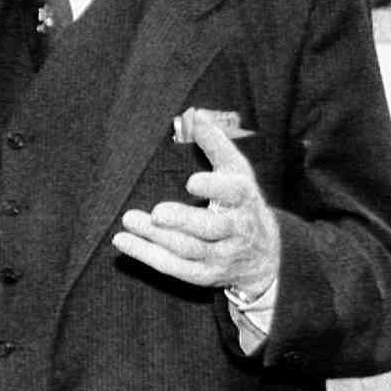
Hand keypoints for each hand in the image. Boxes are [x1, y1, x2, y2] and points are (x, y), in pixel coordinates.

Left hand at [111, 117, 280, 292]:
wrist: (267, 256)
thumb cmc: (242, 203)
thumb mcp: (238, 171)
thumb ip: (216, 143)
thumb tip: (195, 115)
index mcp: (244, 199)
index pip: (234, 192)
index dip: (214, 187)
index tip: (191, 181)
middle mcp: (236, 230)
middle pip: (210, 228)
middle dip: (183, 220)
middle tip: (157, 212)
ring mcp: (222, 256)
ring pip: (189, 249)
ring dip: (156, 237)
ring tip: (130, 219)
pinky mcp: (206, 275)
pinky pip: (175, 268)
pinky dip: (148, 255)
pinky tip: (124, 241)